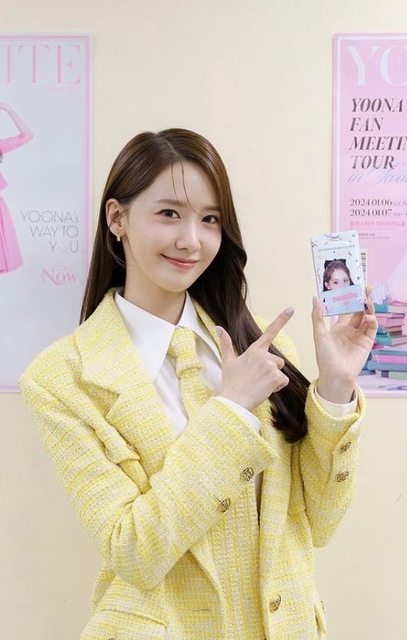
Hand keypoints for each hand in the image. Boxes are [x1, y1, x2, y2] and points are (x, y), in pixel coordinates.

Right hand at [216, 307, 293, 411]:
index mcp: (254, 350)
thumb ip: (226, 343)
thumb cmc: (231, 381)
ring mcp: (270, 366)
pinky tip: (265, 389)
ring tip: (259, 384)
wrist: (234, 400)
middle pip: (278, 360)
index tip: (291, 309)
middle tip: (256, 379)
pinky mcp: (276, 377)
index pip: (270, 332)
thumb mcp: (227, 361)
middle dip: (271, 369)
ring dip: (274, 379)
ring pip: (280, 371)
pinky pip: (283, 381)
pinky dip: (277, 387)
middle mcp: (264, 355)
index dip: (281, 319)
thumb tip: (218, 327)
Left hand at [312, 285, 377, 402]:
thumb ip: (317, 316)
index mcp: (338, 327)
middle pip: (358, 310)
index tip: (350, 286)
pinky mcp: (367, 342)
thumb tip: (315, 298)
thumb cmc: (324, 356)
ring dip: (368, 307)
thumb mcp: (318, 334)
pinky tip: (368, 316)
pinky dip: (372, 320)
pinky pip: (372, 328)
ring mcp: (359, 335)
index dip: (348, 298)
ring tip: (367, 298)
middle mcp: (350, 329)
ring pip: (366, 317)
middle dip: (361, 299)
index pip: (345, 309)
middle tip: (365, 286)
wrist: (335, 374)